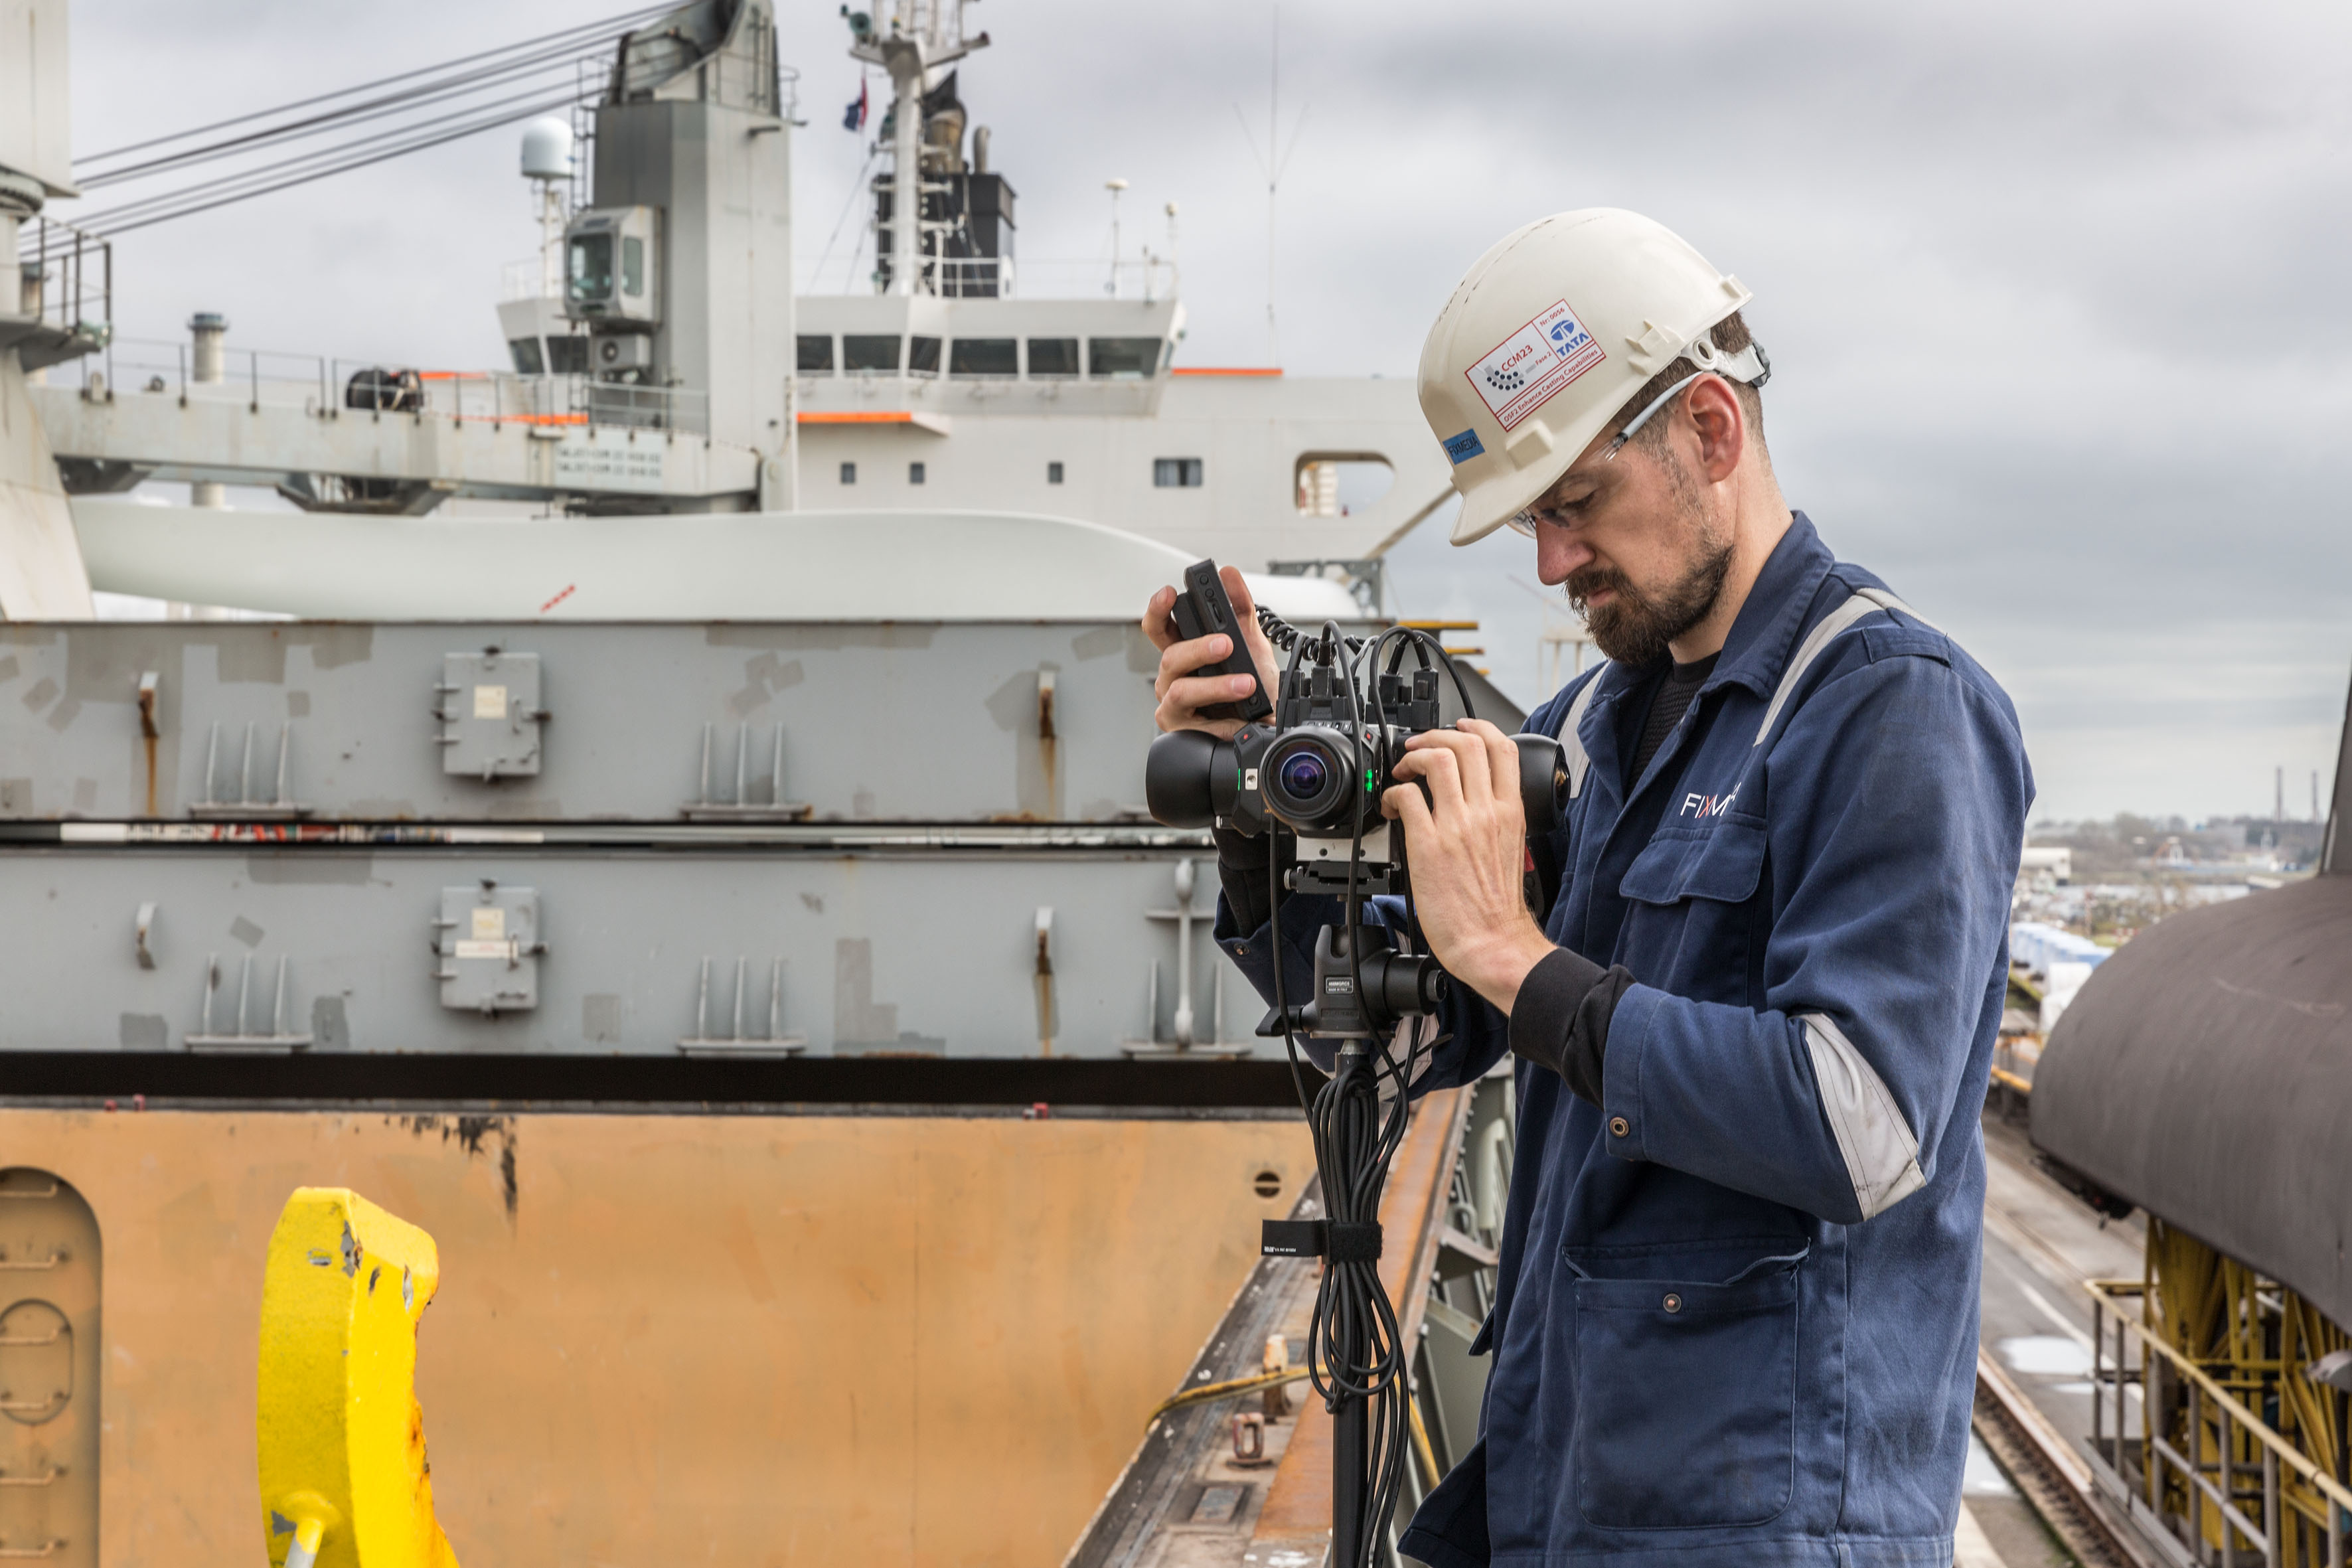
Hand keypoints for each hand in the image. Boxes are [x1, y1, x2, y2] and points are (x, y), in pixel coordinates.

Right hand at [1142, 566, 1279, 737]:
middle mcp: (1174, 676)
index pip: (1161, 626)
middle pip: (1170, 655)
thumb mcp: (1252, 643)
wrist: (1267, 724)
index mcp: (1184, 651)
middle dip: (1199, 648)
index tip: (1169, 594)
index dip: (1159, 608)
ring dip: (1216, 685)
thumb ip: (1240, 608)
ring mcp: (1173, 702)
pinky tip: (1237, 716)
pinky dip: (1219, 716)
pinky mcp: (1179, 727)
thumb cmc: (1253, 687)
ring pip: (1180, 688)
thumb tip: (1228, 575)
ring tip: (1245, 683)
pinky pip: (1193, 719)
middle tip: (1225, 644)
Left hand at [1382, 720, 1556, 1013]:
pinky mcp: (1429, 844)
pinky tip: (1391, 806)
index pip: (1502, 748)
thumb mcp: (1512, 847)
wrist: (1492, 942)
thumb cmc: (1497, 906)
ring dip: (1413, 757)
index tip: (1460, 726)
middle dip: (1436, 736)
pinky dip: (1393, 793)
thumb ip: (1497, 817)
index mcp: (1510, 811)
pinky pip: (1406, 797)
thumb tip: (1474, 798)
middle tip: (1419, 748)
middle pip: (1466, 743)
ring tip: (1403, 771)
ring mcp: (1457, 826)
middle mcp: (1486, 812)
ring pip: (1437, 760)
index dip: (1477, 727)